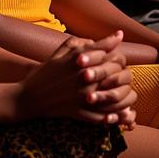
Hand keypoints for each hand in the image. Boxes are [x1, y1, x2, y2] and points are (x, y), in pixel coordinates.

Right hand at [17, 32, 135, 124]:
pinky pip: (101, 116)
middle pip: (111, 71)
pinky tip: (121, 116)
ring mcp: (81, 95)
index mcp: (76, 59)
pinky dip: (113, 117)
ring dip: (122, 97)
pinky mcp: (78, 112)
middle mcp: (81, 76)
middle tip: (125, 71)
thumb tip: (93, 40)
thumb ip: (77, 43)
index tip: (120, 45)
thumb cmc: (44, 73)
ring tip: (130, 97)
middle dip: (120, 70)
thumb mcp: (58, 53)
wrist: (28, 97)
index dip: (113, 48)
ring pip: (110, 96)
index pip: (103, 51)